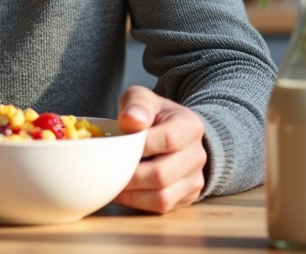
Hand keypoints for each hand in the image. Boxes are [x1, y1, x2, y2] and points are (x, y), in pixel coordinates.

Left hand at [113, 86, 207, 213]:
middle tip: (107, 171)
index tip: (120, 145)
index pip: (168, 140)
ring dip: (132, 194)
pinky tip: (122, 191)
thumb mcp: (143, 98)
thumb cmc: (153, 115)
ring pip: (162, 197)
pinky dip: (137, 202)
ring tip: (112, 183)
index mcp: (190, 126)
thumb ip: (136, 103)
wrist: (172, 130)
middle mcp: (198, 155)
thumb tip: (130, 120)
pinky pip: (161, 207)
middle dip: (129, 176)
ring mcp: (194, 179)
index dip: (141, 147)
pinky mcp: (186, 196)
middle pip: (162, 175)